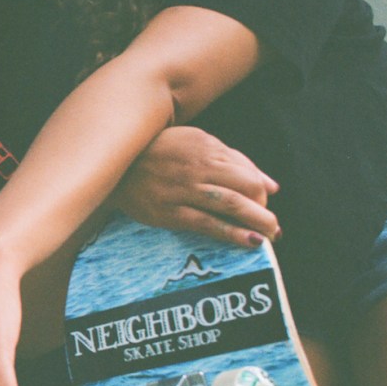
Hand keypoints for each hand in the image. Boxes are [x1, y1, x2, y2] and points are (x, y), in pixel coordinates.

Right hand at [112, 126, 278, 245]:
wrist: (114, 164)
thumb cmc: (161, 151)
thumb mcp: (198, 143)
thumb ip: (235, 161)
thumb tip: (272, 185)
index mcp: (206, 148)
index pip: (248, 173)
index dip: (261, 192)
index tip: (262, 204)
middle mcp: (197, 168)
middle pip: (245, 189)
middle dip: (263, 210)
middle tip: (272, 226)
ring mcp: (182, 191)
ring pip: (230, 206)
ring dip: (256, 223)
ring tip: (269, 236)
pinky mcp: (168, 212)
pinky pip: (206, 224)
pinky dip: (231, 234)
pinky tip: (248, 242)